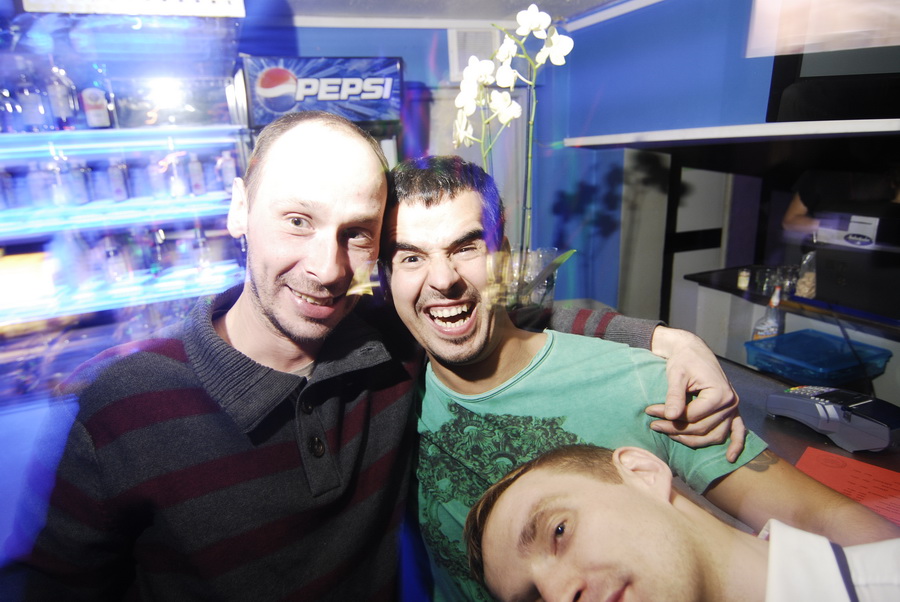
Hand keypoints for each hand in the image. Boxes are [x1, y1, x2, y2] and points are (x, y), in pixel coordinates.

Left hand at [645, 326, 745, 461]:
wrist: (693, 350)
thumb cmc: (684, 360)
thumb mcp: (676, 374)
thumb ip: (674, 395)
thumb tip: (670, 416)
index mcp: (719, 393)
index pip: (692, 417)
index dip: (669, 418)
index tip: (650, 411)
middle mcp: (730, 403)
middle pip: (702, 428)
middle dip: (676, 429)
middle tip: (654, 424)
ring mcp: (733, 409)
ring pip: (714, 435)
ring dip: (692, 439)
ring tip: (670, 435)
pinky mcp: (731, 410)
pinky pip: (738, 431)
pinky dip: (736, 445)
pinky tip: (729, 458)